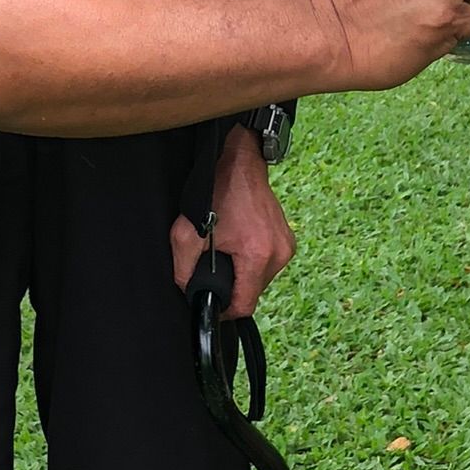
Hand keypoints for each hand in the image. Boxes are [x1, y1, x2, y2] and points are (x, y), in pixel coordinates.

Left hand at [170, 126, 295, 318]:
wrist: (239, 160)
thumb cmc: (215, 191)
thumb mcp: (186, 233)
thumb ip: (183, 271)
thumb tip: (188, 293)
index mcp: (258, 255)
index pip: (244, 306)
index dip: (223, 309)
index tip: (209, 298)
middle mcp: (279, 253)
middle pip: (253, 292)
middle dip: (232, 285)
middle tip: (214, 264)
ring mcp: (286, 245)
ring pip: (260, 279)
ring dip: (242, 272)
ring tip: (226, 249)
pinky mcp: (287, 238)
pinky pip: (267, 263)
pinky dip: (251, 260)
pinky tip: (238, 242)